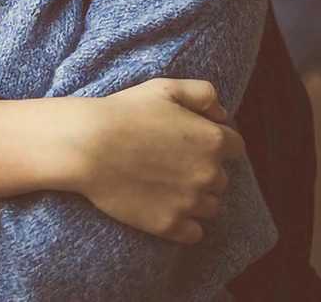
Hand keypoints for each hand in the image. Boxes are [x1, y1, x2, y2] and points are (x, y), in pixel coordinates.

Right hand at [70, 79, 243, 244]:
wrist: (87, 145)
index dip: (212, 142)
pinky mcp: (171, 225)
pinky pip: (195, 233)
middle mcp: (210, 174)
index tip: (189, 142)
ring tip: (165, 185)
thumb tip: (222, 115)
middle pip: (221, 178)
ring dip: (195, 198)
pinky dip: (185, 224)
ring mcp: (191, 203)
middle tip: (170, 162)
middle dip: (202, 170)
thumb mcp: (165, 87)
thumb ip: (202, 93)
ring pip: (210, 207)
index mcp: (212, 140)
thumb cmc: (124, 112)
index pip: (234, 147)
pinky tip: (164, 207)